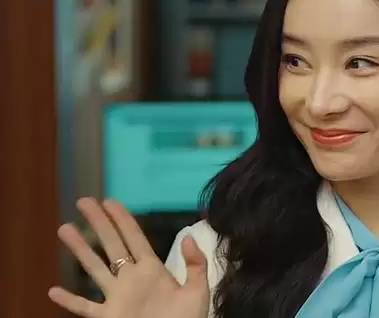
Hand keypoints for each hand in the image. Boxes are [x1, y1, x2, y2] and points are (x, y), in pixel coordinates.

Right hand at [48, 198, 209, 317]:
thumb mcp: (197, 291)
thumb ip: (195, 265)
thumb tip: (187, 237)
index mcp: (152, 270)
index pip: (134, 238)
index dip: (122, 219)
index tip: (109, 201)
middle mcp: (130, 279)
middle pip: (111, 245)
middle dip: (98, 223)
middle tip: (83, 201)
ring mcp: (117, 298)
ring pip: (94, 269)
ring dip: (79, 250)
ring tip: (64, 229)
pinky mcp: (108, 317)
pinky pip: (85, 308)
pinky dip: (70, 301)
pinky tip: (53, 291)